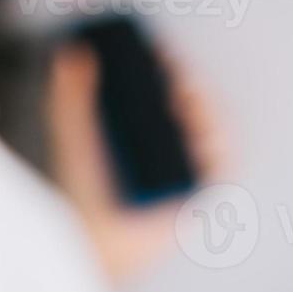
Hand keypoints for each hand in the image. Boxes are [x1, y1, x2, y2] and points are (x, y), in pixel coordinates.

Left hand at [48, 41, 231, 282]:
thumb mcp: (74, 137)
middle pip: (195, 107)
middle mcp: (170, 146)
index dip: (169, 68)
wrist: (91, 240)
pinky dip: (220, 150)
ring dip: (208, 114)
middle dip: (192, 88)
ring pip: (213, 132)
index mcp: (144, 128)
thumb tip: (73, 51)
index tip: (160, 52)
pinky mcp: (199, 196)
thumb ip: (71, 96)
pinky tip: (202, 139)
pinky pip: (221, 168)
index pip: (166, 88)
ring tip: (186, 107)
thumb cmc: (81, 195)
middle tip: (176, 82)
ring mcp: (186, 170)